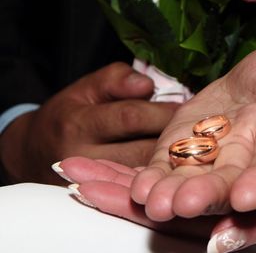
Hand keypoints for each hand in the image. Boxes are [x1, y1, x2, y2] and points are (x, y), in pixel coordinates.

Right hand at [0, 62, 177, 183]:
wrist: (33, 152)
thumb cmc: (70, 113)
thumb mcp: (86, 88)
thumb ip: (117, 80)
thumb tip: (147, 84)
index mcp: (79, 122)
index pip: (130, 117)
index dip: (162, 112)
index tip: (186, 107)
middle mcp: (82, 155)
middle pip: (140, 149)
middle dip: (172, 140)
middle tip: (198, 131)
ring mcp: (90, 182)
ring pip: (141, 173)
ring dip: (169, 162)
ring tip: (193, 149)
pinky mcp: (98, 198)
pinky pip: (134, 189)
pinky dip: (156, 178)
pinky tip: (176, 167)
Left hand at [59, 42, 255, 223]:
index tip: (245, 196)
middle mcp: (251, 167)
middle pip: (228, 187)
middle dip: (202, 195)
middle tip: (174, 202)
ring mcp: (218, 162)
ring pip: (192, 182)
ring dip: (164, 192)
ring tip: (141, 196)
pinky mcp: (192, 152)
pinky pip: (168, 168)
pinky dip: (145, 176)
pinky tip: (120, 181)